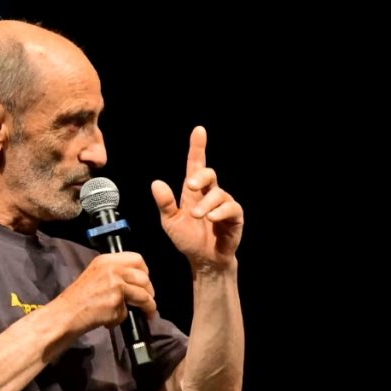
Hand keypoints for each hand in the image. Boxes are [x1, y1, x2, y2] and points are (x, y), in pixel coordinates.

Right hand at [55, 252, 155, 332]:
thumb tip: (136, 283)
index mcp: (106, 260)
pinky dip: (123, 318)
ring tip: (145, 313)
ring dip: (147, 306)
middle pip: (144, 277)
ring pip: (143, 295)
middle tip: (147, 301)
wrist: (66, 314)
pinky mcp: (116, 301)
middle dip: (149, 291)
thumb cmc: (78, 298)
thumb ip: (114, 273)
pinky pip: (129, 311)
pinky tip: (112, 319)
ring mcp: (115, 284)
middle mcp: (112, 269)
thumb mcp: (96, 275)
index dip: (144, 272)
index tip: (144, 284)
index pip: (137, 259)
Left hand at [151, 126, 243, 270]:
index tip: (199, 130)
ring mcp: (223, 204)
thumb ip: (165, 203)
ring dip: (205, 203)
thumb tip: (156, 183)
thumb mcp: (170, 222)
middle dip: (200, 176)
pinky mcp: (234, 217)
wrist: (203, 260)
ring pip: (218, 193)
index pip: (196, 165)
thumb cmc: (187, 239)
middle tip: (190, 185)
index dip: (198, 147)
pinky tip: (211, 218)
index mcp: (193, 191)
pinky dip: (220, 211)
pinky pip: (231, 208)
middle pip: (209, 173)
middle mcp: (210, 193)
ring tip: (196, 215)